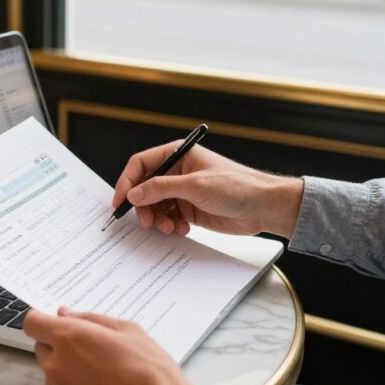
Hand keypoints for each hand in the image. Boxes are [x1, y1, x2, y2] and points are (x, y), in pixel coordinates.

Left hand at [23, 307, 200, 384]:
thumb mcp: (127, 330)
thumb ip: (89, 319)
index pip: (32, 323)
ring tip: (102, 378)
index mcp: (69, 338)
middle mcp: (56, 365)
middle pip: (41, 348)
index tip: (55, 324)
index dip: (43, 321)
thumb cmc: (150, 370)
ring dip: (67, 371)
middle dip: (59, 346)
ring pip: (52, 374)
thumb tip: (64, 314)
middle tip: (91, 352)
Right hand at [112, 142, 304, 238]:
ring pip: (155, 206)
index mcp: (178, 155)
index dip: (127, 182)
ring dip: (158, 219)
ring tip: (170, 227)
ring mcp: (183, 192)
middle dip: (144, 206)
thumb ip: (161, 188)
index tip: (120, 202)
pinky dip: (170, 226)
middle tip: (147, 221)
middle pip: (145, 188)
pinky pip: (169, 218)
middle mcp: (177, 172)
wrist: (263, 207)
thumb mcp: (195, 185)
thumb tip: (133, 194)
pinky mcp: (190, 209)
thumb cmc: (237, 186)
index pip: (141, 164)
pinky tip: (183, 229)